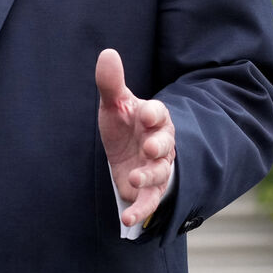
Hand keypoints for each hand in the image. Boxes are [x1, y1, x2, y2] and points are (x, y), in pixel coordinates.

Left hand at [96, 49, 175, 228]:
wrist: (126, 152)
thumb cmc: (124, 124)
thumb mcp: (115, 104)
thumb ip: (111, 83)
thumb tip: (107, 52)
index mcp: (154, 118)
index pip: (159, 113)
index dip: (153, 113)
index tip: (144, 113)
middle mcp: (161, 142)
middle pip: (166, 143)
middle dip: (159, 145)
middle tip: (150, 147)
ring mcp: (158, 167)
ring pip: (160, 172)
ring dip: (149, 175)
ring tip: (133, 177)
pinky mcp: (150, 189)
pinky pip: (150, 200)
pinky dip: (141, 210)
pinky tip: (127, 219)